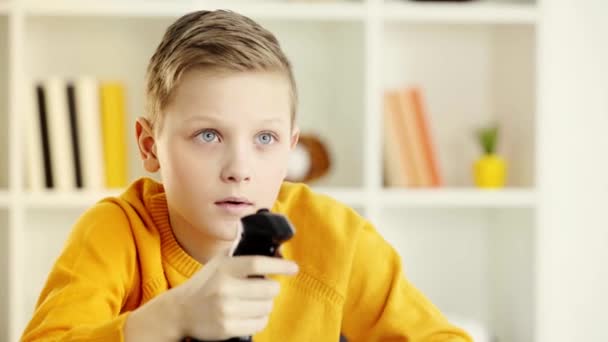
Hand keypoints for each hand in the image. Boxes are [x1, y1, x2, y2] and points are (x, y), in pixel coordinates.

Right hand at [172, 255, 298, 339]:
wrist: (179, 311)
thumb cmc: (205, 284)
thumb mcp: (219, 263)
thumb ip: (243, 254)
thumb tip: (277, 252)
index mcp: (224, 268)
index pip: (258, 263)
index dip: (280, 265)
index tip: (294, 268)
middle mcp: (225, 288)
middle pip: (269, 288)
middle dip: (271, 288)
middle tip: (264, 288)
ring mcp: (225, 310)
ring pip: (267, 307)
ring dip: (265, 304)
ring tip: (253, 302)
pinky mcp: (226, 328)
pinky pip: (259, 323)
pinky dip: (259, 319)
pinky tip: (249, 314)